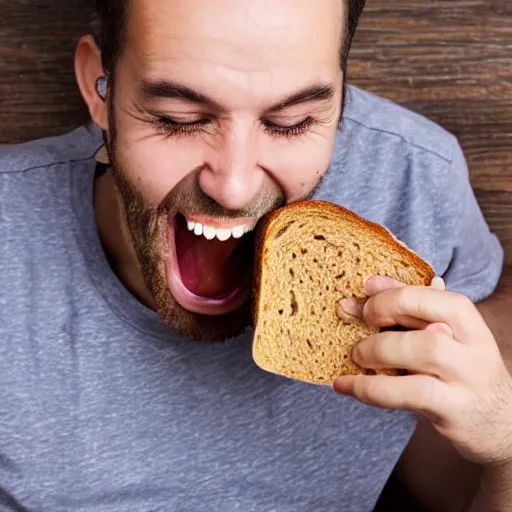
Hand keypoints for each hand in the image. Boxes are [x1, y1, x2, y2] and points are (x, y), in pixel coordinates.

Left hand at [333, 276, 511, 465]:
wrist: (500, 424)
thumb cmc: (458, 371)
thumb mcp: (442, 337)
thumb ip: (410, 311)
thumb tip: (371, 284)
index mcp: (467, 320)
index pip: (432, 295)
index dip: (394, 290)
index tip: (366, 288)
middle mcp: (473, 346)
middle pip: (429, 319)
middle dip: (385, 313)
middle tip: (360, 321)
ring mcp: (467, 379)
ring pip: (423, 351)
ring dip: (378, 350)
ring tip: (356, 355)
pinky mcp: (454, 410)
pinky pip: (408, 393)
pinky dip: (370, 387)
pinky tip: (346, 385)